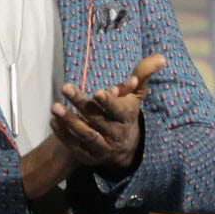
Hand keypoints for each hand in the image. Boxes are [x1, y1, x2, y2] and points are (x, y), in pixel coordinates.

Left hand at [49, 54, 165, 171]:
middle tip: (65, 87)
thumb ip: (143, 74)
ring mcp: (102, 147)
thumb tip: (161, 58)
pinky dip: (63, 135)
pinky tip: (53, 121)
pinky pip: (75, 147)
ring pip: (86, 135)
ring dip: (69, 121)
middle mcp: (115, 134)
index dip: (110, 102)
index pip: (119, 111)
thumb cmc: (126, 112)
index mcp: (127, 117)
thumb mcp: (137, 94)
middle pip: (97, 120)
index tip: (98, 92)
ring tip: (55, 107)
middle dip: (81, 104)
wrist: (125, 147)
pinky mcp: (89, 156)